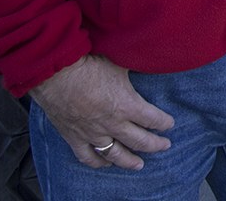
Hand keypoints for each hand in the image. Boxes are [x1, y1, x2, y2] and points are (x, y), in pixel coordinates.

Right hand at [28, 55, 173, 170]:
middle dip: (155, 145)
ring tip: (139, 165)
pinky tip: (105, 163)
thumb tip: (150, 59)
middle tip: (164, 146)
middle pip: (139, 140)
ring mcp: (92, 133)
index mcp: (127, 105)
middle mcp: (112, 123)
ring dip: (129, 160)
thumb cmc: (89, 64)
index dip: (164, 123)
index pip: (153, 119)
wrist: (55, 72)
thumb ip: (137, 67)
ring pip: (115, 154)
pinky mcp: (74, 137)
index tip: (170, 124)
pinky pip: (88, 157)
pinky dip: (98, 162)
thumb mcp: (121, 62)